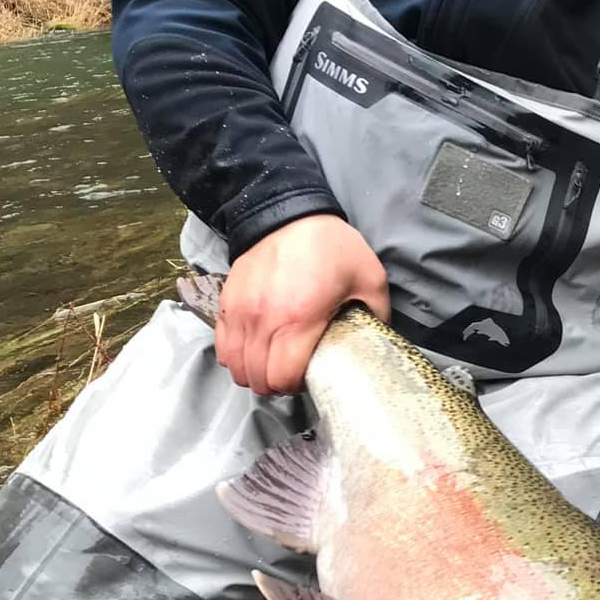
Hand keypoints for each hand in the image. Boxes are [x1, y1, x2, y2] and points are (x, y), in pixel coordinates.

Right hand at [216, 215, 389, 394]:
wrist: (288, 213)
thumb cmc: (331, 247)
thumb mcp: (370, 278)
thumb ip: (378, 315)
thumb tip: (376, 343)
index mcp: (299, 319)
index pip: (282, 377)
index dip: (296, 385)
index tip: (307, 376)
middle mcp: (264, 319)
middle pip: (258, 378)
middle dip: (276, 384)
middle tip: (291, 372)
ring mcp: (241, 311)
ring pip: (236, 366)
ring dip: (254, 372)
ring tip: (272, 363)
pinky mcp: (227, 302)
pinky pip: (222, 346)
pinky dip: (235, 356)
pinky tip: (253, 350)